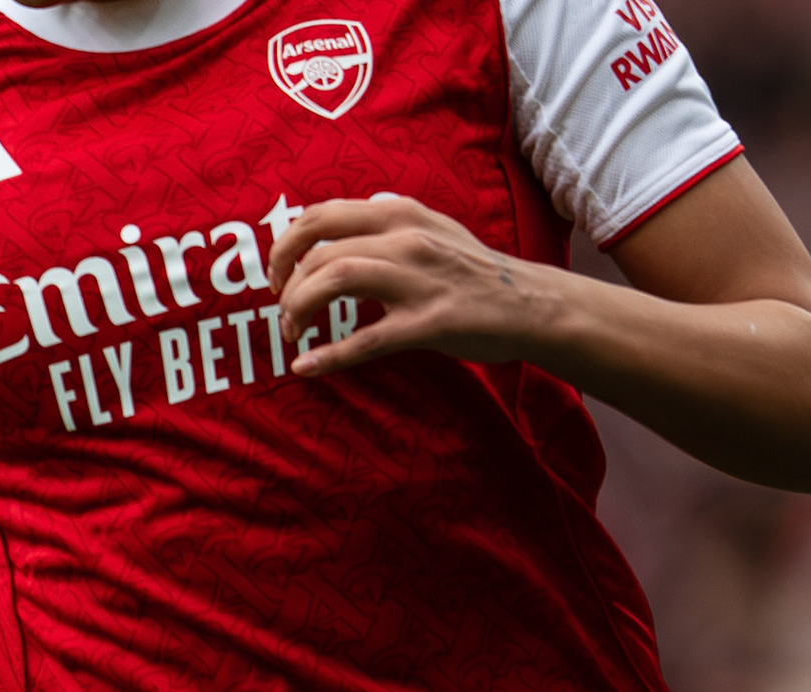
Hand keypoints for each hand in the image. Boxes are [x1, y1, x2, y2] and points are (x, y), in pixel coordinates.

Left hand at [268, 196, 558, 376]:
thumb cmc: (476, 271)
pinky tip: (305, 366)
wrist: (532, 305)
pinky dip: (328, 356)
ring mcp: (418, 280)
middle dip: (287, 284)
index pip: (319, 215)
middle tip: (284, 311)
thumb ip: (395, 218)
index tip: (278, 275)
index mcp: (399, 214)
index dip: (285, 245)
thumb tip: (364, 205)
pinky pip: (366, 339)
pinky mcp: (428, 323)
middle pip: (319, 251)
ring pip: (336, 280)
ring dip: (301, 309)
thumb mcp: (436, 227)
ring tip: (295, 332)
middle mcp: (406, 239)